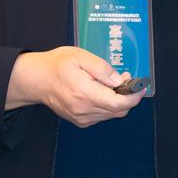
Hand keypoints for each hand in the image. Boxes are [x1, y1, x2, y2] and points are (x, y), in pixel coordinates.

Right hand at [5, 47, 143, 127]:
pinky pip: (102, 115)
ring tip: (110, 81)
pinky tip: (101, 90)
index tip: (141, 85)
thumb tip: (119, 80)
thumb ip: (102, 68)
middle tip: (124, 77)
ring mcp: (82, 118)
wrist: (37, 80)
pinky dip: (108, 105)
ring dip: (118, 100)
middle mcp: (84, 110)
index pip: (118, 103)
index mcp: (84, 93)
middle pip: (118, 110)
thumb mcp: (80, 56)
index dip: (134, 96)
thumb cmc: (56, 65)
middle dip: (127, 95)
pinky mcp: (80, 121)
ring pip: (112, 114)